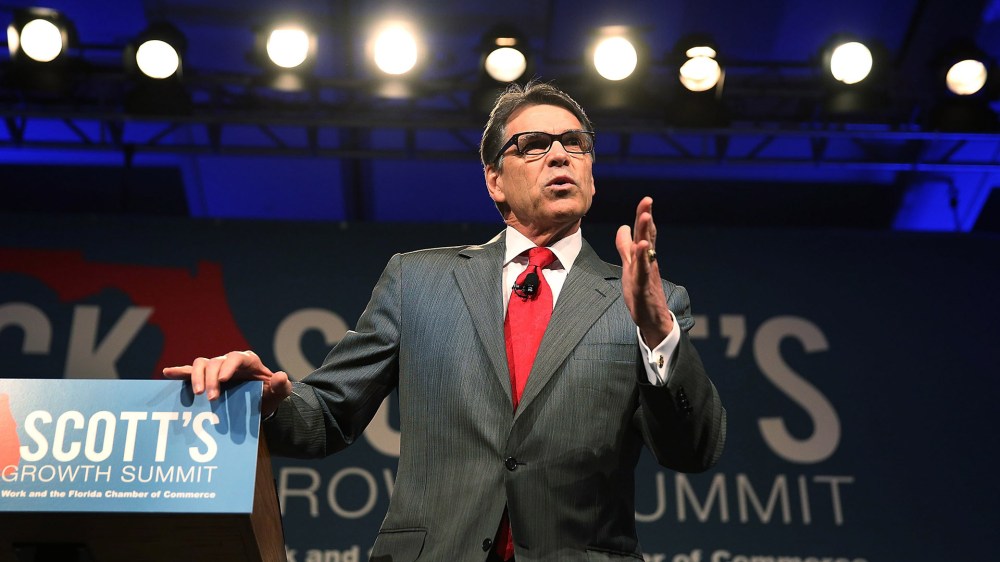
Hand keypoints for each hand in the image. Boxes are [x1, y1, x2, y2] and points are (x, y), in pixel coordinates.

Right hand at [162, 350, 292, 416]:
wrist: (258, 404)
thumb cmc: (268, 396)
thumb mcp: (278, 394)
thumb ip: (281, 387)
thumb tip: (281, 376)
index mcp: (248, 361)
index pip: (237, 357)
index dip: (229, 366)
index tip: (224, 380)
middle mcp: (229, 362)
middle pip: (216, 363)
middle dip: (211, 379)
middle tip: (211, 398)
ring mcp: (215, 369)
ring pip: (202, 364)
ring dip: (197, 377)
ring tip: (198, 394)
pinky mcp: (205, 378)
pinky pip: (190, 372)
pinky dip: (179, 371)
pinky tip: (167, 373)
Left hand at [615, 197, 673, 346]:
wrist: (652, 319)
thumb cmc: (641, 292)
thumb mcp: (630, 266)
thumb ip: (625, 247)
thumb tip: (622, 228)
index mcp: (644, 256)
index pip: (644, 232)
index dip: (644, 216)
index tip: (646, 200)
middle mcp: (647, 262)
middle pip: (647, 236)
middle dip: (646, 217)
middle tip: (648, 200)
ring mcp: (646, 274)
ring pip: (646, 251)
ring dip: (646, 233)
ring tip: (646, 217)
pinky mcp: (643, 287)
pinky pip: (642, 270)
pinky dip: (642, 258)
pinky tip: (642, 246)